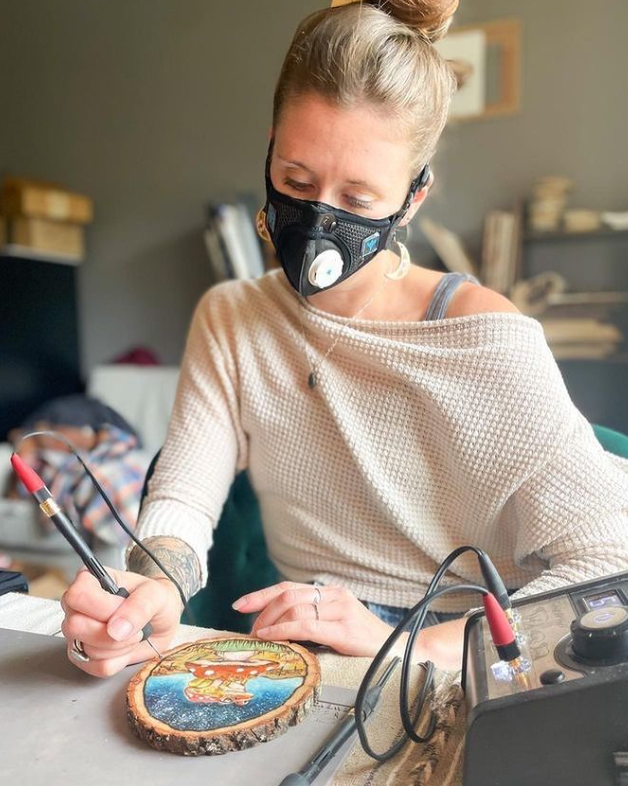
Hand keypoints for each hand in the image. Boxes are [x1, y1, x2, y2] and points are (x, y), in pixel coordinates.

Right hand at [61, 567, 181, 676]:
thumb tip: (116, 629)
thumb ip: (139, 606)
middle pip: (75, 626)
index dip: (102, 607)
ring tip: (132, 634)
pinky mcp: (83, 657)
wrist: (162, 622)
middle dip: (111, 631)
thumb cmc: (155, 600)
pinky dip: (118, 660)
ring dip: (119, 647)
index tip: (124, 607)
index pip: (77, 596)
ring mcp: (77, 634)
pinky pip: (96, 667)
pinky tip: (126, 648)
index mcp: (90, 582)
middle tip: (133, 625)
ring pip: (87, 650)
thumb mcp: (156, 594)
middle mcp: (77, 607)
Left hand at [234, 582, 392, 656]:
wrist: (401, 651)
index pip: (289, 587)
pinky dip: (282, 629)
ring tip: (259, 636)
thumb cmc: (367, 644)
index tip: (241, 604)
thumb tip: (277, 628)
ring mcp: (341, 609)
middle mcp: (335, 595)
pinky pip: (305, 624)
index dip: (262, 594)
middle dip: (262, 609)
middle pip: (287, 593)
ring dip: (270, 621)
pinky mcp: (344, 628)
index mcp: (332, 592)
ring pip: (293, 606)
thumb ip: (315, 620)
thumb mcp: (338, 625)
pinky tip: (270, 636)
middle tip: (250, 629)